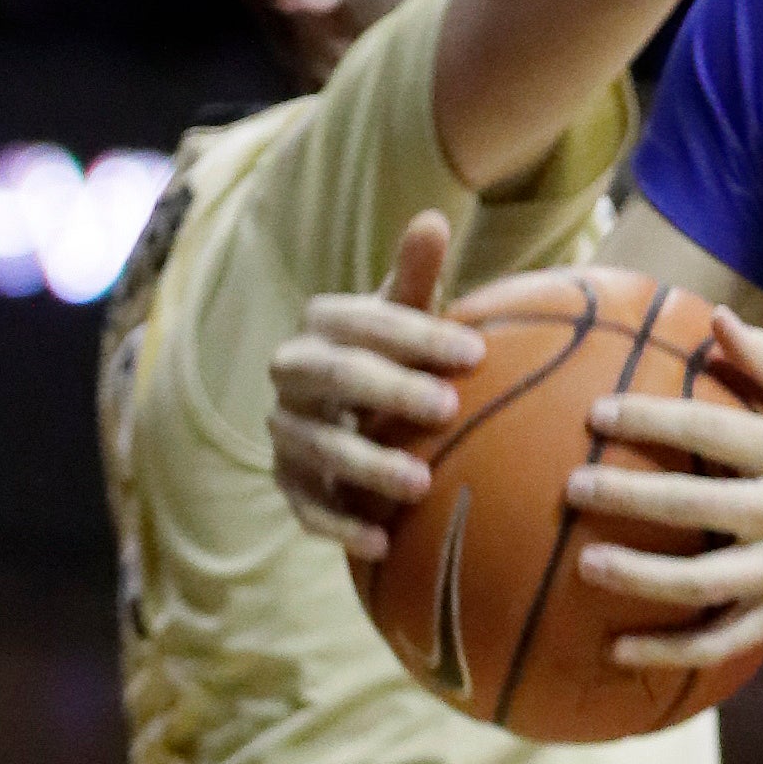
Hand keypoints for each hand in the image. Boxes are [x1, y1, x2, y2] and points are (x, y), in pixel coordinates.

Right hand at [268, 210, 486, 562]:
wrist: (355, 413)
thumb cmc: (395, 356)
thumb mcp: (404, 316)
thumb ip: (415, 277)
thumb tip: (430, 218)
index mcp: (323, 326)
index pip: (361, 322)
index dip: (415, 334)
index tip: (475, 351)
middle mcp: (293, 374)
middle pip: (334, 378)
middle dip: (388, 390)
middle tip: (448, 406)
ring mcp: (287, 431)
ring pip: (317, 446)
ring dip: (365, 465)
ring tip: (421, 484)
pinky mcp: (290, 483)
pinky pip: (306, 506)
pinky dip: (339, 526)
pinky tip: (381, 545)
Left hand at [568, 309, 762, 668]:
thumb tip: (712, 317)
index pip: (714, 430)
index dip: (654, 420)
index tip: (599, 414)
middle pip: (699, 506)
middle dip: (631, 497)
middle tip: (574, 488)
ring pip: (704, 581)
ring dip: (641, 576)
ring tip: (585, 563)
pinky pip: (721, 640)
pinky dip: (670, 651)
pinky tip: (618, 649)